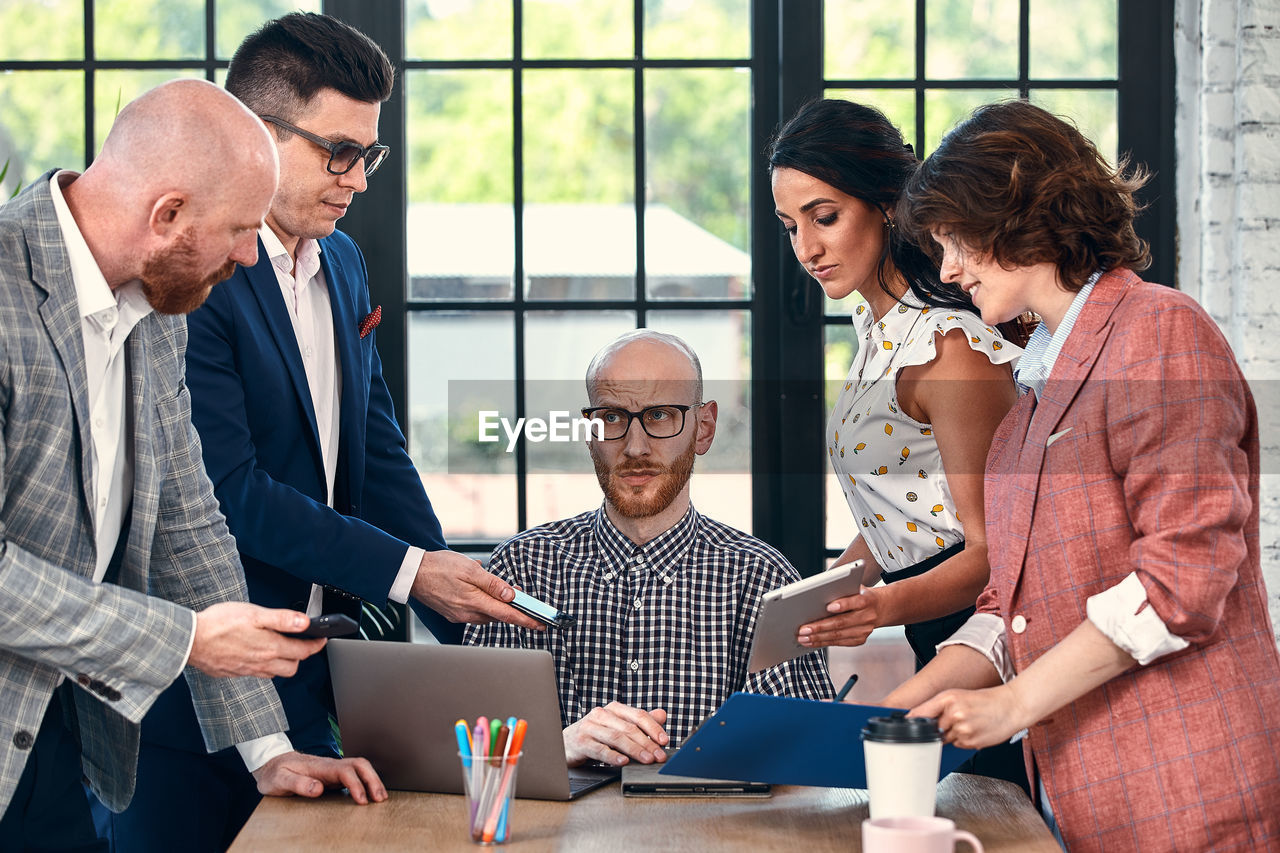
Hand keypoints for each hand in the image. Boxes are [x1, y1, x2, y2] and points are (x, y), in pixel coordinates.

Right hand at [188, 602, 323, 678]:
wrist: (189, 640)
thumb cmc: (219, 624)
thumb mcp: (254, 614)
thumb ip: (282, 619)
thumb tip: (305, 623)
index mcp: (270, 648)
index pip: (303, 651)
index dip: (316, 645)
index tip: (322, 639)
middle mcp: (261, 663)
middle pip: (292, 667)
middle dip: (300, 656)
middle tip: (301, 643)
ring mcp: (247, 670)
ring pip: (274, 673)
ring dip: (282, 663)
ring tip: (280, 648)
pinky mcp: (234, 672)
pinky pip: (256, 674)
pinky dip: (264, 666)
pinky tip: (257, 654)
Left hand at [252, 751, 387, 803]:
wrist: (271, 763)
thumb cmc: (275, 772)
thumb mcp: (280, 779)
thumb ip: (298, 783)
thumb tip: (318, 788)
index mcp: (319, 766)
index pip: (345, 771)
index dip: (356, 785)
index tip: (361, 800)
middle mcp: (329, 765)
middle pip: (359, 765)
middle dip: (373, 780)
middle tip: (380, 798)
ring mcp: (332, 769)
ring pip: (360, 768)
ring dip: (372, 780)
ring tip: (380, 796)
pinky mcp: (332, 775)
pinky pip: (354, 775)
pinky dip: (366, 782)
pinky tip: (369, 793)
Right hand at [410, 550, 542, 629]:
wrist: (412, 573)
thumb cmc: (440, 567)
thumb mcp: (470, 569)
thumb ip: (492, 584)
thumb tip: (511, 595)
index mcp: (474, 602)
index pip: (507, 614)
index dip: (526, 620)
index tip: (540, 624)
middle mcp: (467, 613)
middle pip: (498, 616)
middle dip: (512, 611)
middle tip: (525, 603)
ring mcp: (459, 616)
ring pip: (486, 615)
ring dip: (497, 607)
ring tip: (502, 595)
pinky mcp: (453, 614)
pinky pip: (475, 612)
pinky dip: (483, 605)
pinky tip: (482, 594)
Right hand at [563, 703, 668, 766]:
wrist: (565, 743)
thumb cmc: (595, 735)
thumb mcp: (618, 727)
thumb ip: (640, 722)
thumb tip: (662, 715)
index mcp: (614, 709)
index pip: (638, 715)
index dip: (653, 727)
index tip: (665, 740)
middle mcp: (601, 715)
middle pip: (629, 728)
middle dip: (647, 743)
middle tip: (660, 756)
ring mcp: (590, 727)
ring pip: (616, 738)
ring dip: (634, 750)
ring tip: (647, 759)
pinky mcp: (580, 742)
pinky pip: (599, 750)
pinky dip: (613, 756)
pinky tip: (623, 762)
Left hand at [796, 587, 877, 647]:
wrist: (880, 607)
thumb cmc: (859, 594)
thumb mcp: (854, 587)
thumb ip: (840, 589)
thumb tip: (816, 596)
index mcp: (867, 599)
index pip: (855, 601)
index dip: (843, 605)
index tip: (828, 606)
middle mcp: (868, 616)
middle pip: (841, 622)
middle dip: (820, 627)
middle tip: (803, 629)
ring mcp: (865, 630)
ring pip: (838, 635)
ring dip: (818, 638)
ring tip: (803, 638)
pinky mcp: (860, 639)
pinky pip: (839, 642)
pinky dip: (823, 642)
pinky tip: (811, 642)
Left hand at [910, 684, 1030, 749]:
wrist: (1010, 706)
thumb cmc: (985, 700)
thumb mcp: (958, 695)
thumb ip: (938, 707)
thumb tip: (918, 719)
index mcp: (948, 699)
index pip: (920, 713)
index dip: (910, 722)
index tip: (900, 727)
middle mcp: (953, 714)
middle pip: (932, 729)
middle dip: (937, 728)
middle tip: (953, 721)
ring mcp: (962, 729)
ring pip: (945, 739)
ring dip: (951, 735)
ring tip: (968, 723)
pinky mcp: (971, 742)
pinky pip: (958, 745)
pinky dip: (962, 740)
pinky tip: (974, 730)